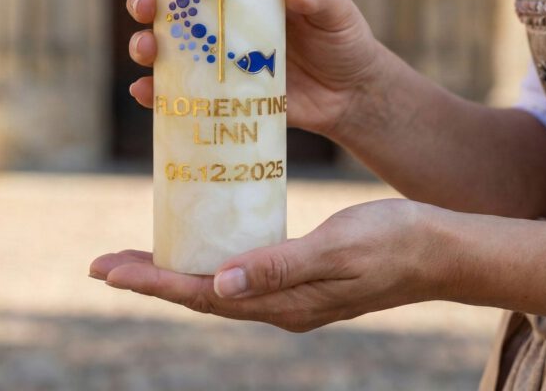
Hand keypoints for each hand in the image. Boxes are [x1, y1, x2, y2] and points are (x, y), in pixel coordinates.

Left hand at [90, 199, 442, 331]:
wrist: (439, 248)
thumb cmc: (393, 241)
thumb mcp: (337, 248)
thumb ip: (280, 268)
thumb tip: (219, 286)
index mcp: (284, 302)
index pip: (201, 296)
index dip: (151, 282)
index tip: (107, 269)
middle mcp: (280, 304)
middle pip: (199, 294)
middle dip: (150, 278)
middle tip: (105, 263)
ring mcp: (290, 293)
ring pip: (217, 284)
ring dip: (175, 270)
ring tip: (140, 255)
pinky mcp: (301, 275)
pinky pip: (241, 271)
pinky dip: (210, 259)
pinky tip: (204, 242)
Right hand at [126, 0, 385, 138]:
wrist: (351, 95)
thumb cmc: (342, 38)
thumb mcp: (335, 9)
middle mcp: (220, 19)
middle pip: (166, 3)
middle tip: (145, 6)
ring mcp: (215, 56)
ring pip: (163, 46)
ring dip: (143, 44)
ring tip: (147, 49)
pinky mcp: (218, 93)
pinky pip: (178, 92)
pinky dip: (155, 92)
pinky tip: (146, 92)